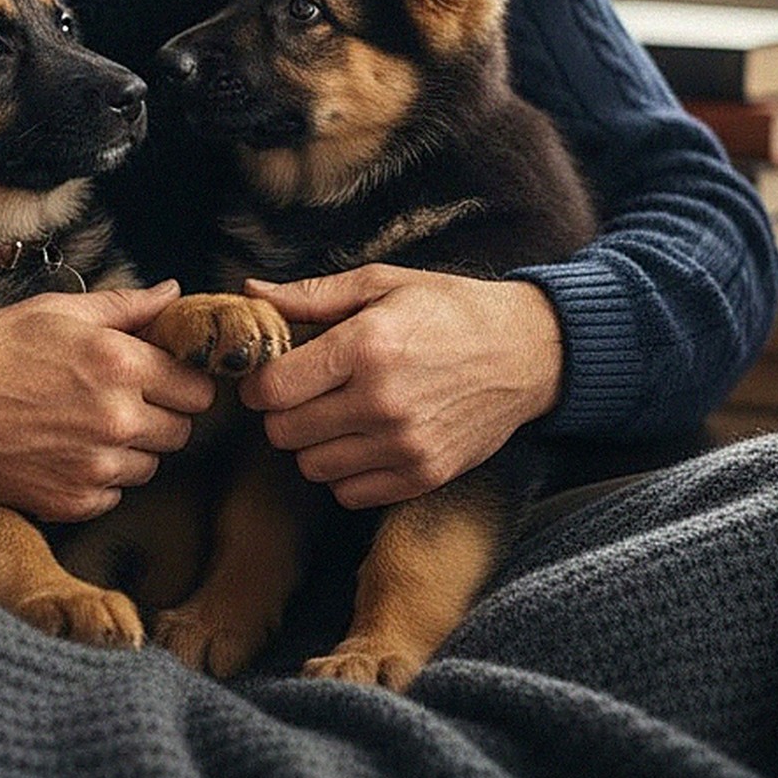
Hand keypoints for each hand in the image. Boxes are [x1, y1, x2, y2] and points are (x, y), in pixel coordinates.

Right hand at [0, 279, 216, 521]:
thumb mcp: (60, 311)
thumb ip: (128, 305)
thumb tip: (174, 294)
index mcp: (121, 365)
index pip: (198, 390)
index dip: (183, 381)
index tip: (162, 377)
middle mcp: (117, 420)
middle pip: (181, 431)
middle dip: (161, 414)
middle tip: (122, 399)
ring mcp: (96, 467)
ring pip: (150, 465)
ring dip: (131, 448)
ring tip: (87, 423)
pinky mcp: (73, 502)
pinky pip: (115, 494)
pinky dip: (99, 478)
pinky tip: (66, 451)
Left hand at [234, 265, 562, 508]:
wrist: (526, 351)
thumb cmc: (448, 310)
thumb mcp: (381, 284)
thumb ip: (310, 295)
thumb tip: (251, 291)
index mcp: (364, 348)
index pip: (272, 389)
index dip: (258, 382)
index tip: (269, 374)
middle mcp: (381, 402)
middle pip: (283, 433)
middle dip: (281, 412)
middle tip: (302, 392)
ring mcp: (404, 446)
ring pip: (311, 466)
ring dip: (312, 443)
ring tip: (335, 413)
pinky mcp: (423, 476)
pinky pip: (349, 493)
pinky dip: (344, 472)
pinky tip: (361, 439)